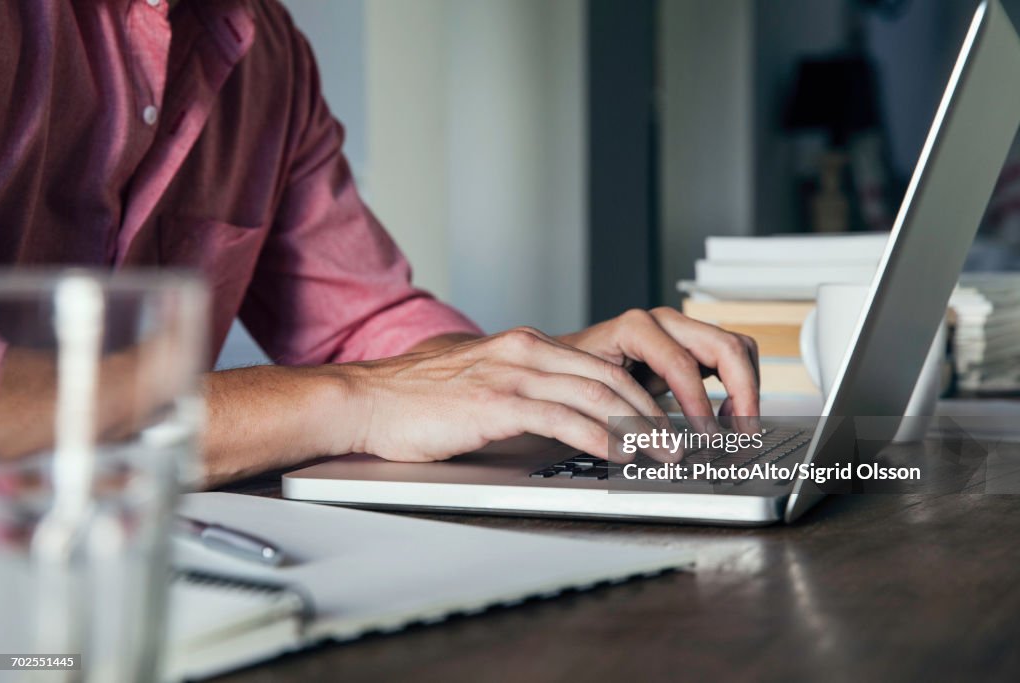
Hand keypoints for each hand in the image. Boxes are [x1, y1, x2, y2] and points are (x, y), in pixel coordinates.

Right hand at [339, 328, 676, 463]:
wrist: (366, 400)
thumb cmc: (418, 398)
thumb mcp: (481, 379)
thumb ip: (521, 387)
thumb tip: (558, 412)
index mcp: (526, 344)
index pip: (600, 365)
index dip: (641, 394)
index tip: (664, 421)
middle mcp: (525, 350)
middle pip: (610, 377)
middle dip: (653, 412)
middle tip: (679, 441)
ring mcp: (511, 373)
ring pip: (596, 394)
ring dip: (638, 428)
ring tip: (663, 454)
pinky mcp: (496, 402)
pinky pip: (563, 418)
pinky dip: (600, 437)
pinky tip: (619, 455)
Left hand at [557, 307, 759, 424]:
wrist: (566, 365)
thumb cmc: (574, 377)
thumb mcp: (593, 391)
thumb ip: (625, 411)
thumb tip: (655, 444)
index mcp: (637, 327)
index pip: (683, 364)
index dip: (699, 403)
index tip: (708, 435)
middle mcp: (664, 322)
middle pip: (725, 346)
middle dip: (743, 390)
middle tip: (744, 431)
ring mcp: (681, 331)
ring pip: (736, 347)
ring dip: (746, 386)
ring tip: (737, 425)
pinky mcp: (692, 346)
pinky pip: (730, 358)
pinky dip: (739, 385)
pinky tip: (727, 415)